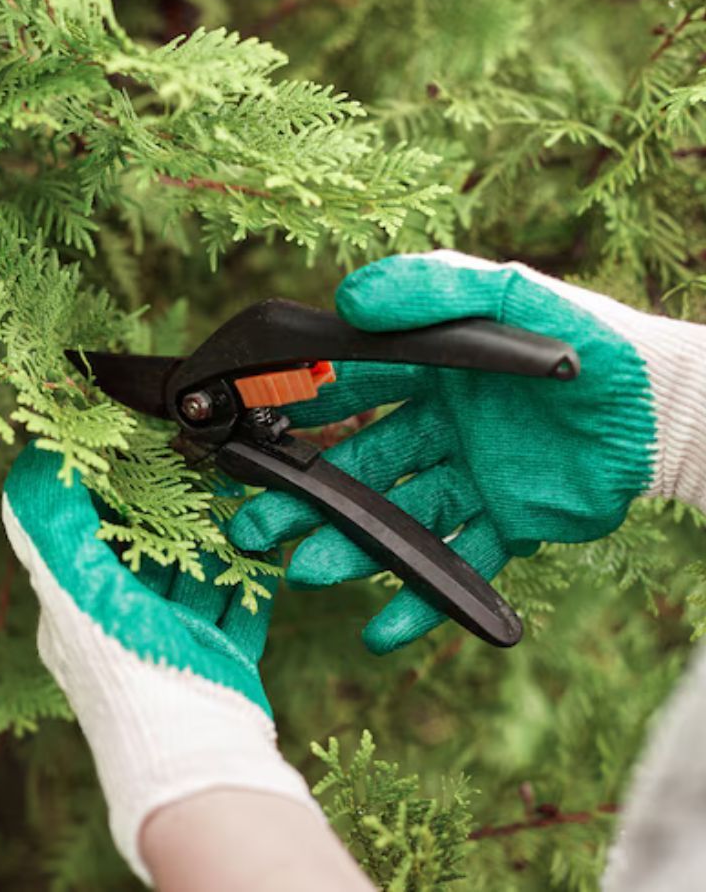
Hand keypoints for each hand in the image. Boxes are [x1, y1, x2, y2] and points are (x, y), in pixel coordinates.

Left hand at [2, 444, 314, 881]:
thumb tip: (34, 462)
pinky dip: (250, 579)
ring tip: (235, 500)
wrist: (193, 757)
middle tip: (197, 469)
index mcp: (78, 608)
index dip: (108, 494)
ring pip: (194, 578)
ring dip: (214, 540)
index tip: (135, 453)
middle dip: (170, 513)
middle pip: (147, 554)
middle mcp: (122, 625)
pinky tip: (264, 551)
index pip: (88, 535)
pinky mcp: (219, 665)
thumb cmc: (125, 673)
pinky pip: (237, 610)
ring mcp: (173, 646)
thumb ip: (52, 528)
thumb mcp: (76, 590)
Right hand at [228, 251, 705, 653]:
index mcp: (429, 373)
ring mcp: (468, 481)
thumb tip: (350, 299)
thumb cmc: (588, 342)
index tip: (251, 430)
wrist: (665, 410)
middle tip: (256, 526)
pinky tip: (380, 631)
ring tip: (308, 574)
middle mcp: (438, 428)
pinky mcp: (505, 527)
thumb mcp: (509, 295)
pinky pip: (456, 566)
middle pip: (357, 467)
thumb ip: (433, 285)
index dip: (299, 410)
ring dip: (351, 548)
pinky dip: (421, 601)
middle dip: (305, 497)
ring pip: (395, 520)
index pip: (349, 391)